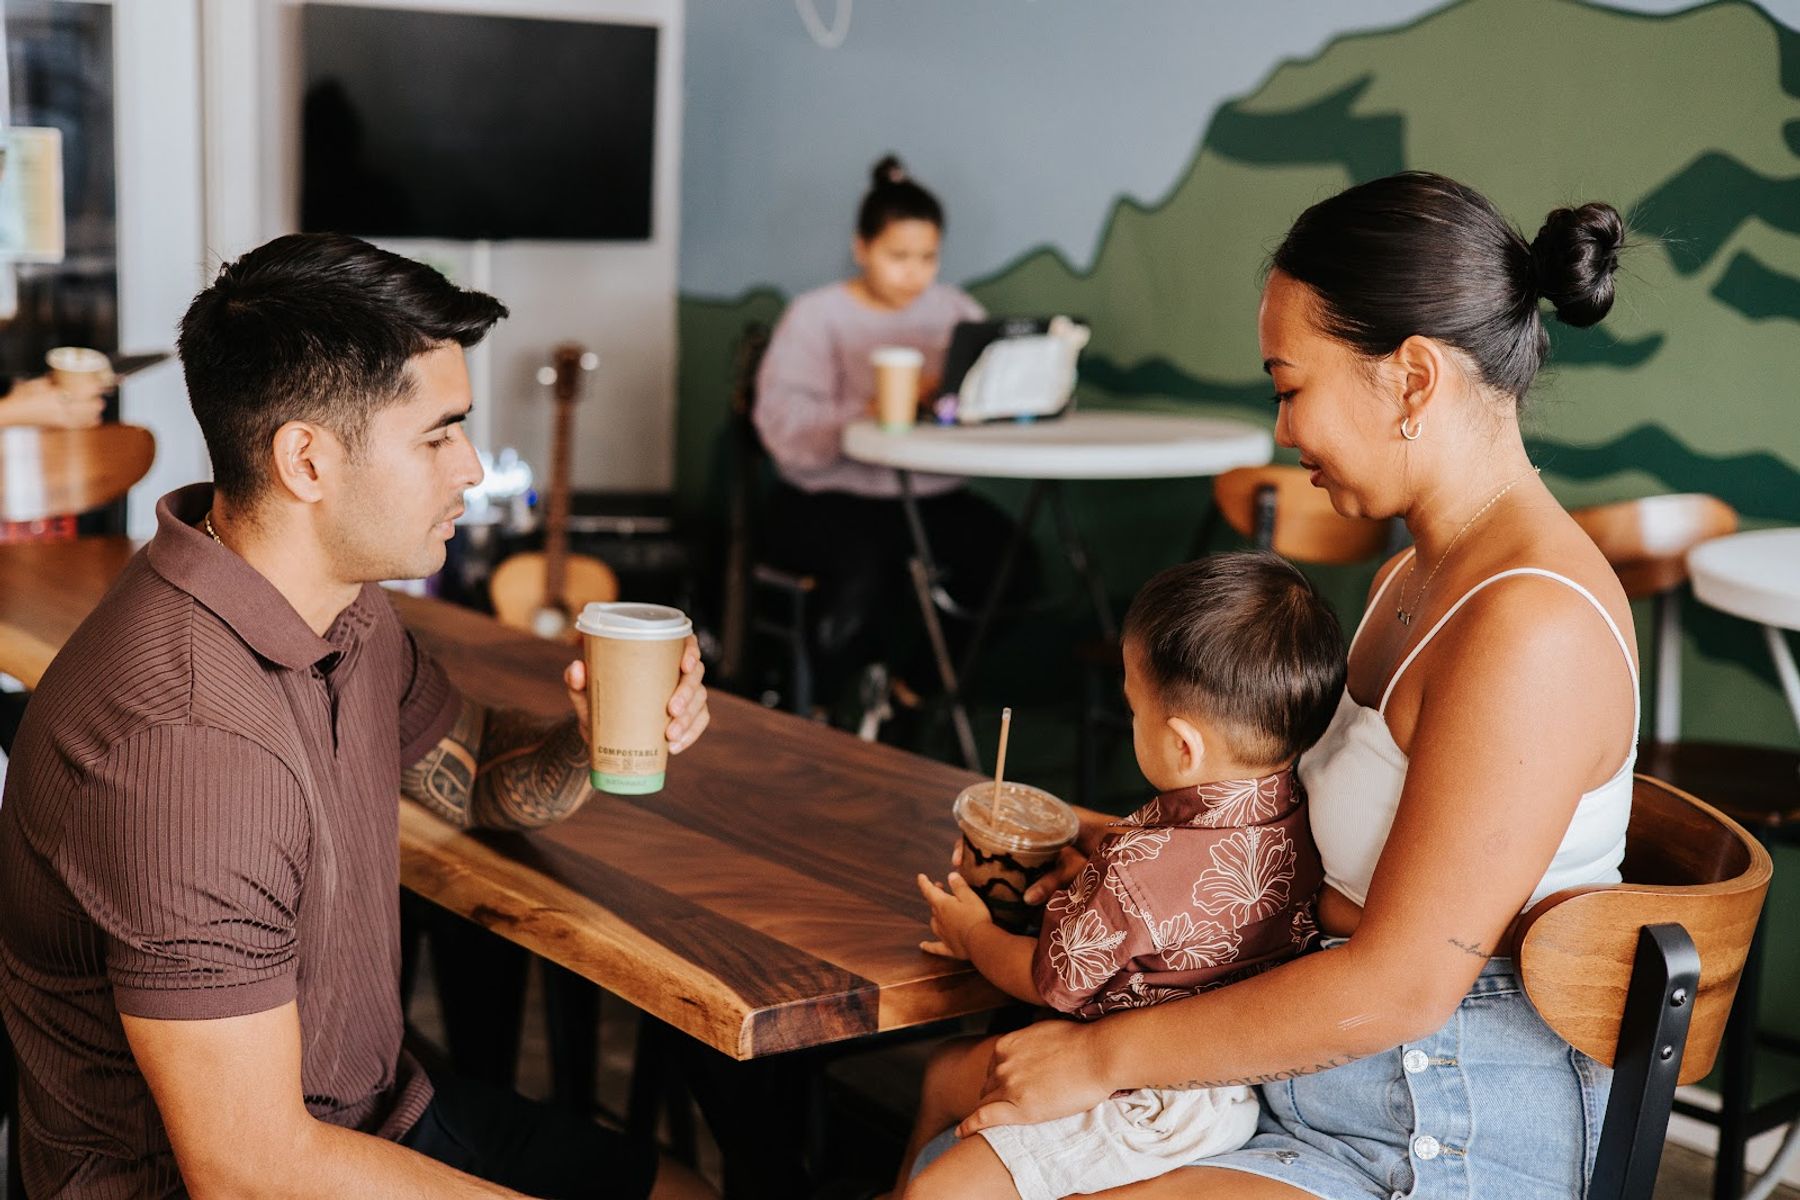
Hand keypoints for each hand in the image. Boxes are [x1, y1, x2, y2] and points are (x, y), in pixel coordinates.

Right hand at [0, 375, 105, 428]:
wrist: (11, 414)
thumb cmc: (21, 396)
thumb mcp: (36, 383)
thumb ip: (51, 379)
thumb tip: (62, 372)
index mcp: (55, 396)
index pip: (83, 393)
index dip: (95, 389)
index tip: (100, 384)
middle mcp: (61, 409)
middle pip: (90, 407)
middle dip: (97, 400)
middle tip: (98, 394)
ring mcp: (61, 420)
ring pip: (88, 417)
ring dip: (95, 411)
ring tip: (98, 405)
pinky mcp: (59, 427)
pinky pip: (80, 426)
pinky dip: (90, 422)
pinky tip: (96, 419)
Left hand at [560, 634, 710, 754]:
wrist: (601, 736)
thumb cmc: (597, 704)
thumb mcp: (585, 693)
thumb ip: (577, 681)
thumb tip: (577, 668)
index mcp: (657, 656)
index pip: (684, 644)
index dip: (691, 652)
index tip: (684, 666)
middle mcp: (674, 673)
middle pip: (696, 675)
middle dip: (688, 692)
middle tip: (671, 710)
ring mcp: (684, 696)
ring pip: (700, 701)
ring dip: (689, 718)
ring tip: (670, 735)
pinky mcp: (687, 718)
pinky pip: (699, 723)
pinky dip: (691, 735)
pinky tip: (675, 746)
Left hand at [917, 872, 991, 959]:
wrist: (980, 941)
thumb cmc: (976, 917)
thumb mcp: (970, 896)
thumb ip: (959, 886)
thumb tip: (950, 875)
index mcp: (943, 904)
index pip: (929, 891)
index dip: (924, 883)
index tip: (920, 877)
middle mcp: (939, 919)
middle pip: (933, 905)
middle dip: (934, 895)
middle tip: (939, 887)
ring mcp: (942, 934)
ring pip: (934, 922)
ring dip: (935, 914)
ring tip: (937, 910)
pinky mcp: (948, 947)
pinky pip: (935, 946)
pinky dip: (928, 945)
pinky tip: (923, 946)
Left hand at [957, 1018, 1116, 1136]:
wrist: (1099, 1054)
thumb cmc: (1081, 1042)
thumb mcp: (1043, 1029)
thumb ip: (1027, 1040)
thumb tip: (1029, 1043)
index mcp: (1005, 1045)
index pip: (991, 1070)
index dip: (998, 1083)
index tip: (1004, 1091)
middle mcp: (1002, 1064)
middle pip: (988, 1087)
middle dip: (996, 1096)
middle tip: (1010, 1107)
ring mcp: (1009, 1086)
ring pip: (989, 1103)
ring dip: (993, 1111)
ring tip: (998, 1122)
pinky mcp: (1021, 1108)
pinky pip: (985, 1118)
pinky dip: (970, 1125)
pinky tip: (962, 1133)